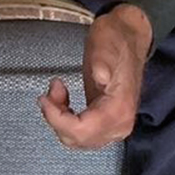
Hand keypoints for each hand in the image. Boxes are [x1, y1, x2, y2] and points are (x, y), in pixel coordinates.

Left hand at [39, 3, 151, 149]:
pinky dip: (66, 120)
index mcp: (119, 109)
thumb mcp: (105, 45)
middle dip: (57, 118)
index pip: (82, 131)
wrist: (129, 35)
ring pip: (78, 139)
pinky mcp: (106, 120)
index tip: (45, 99)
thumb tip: (101, 76)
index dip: (57, 119)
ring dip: (60, 119)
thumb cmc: (117, 39)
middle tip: (50, 91)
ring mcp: (114, 125)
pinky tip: (62, 101)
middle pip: (79, 139)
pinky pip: (81, 132)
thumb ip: (102, 62)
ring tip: (56, 91)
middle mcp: (119, 124)